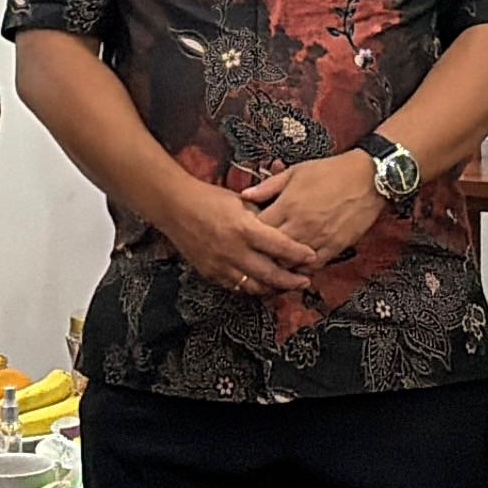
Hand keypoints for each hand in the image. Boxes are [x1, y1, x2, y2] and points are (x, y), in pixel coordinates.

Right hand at [155, 175, 318, 297]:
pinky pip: (236, 287)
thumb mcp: (241, 201)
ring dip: (273, 289)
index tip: (312, 256)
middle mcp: (235, 251)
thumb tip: (284, 226)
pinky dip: (252, 288)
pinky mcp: (211, 274)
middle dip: (292, 281)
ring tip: (286, 287)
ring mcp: (222, 266)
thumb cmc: (210, 198)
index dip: (299, 254)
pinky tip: (262, 285)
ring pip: (254, 287)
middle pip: (271, 274)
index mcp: (245, 229)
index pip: (280, 247)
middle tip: (305, 281)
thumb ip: (262, 216)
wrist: (175, 207)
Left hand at [242, 152, 385, 264]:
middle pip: (271, 251)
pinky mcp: (334, 247)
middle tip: (256, 254)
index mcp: (288, 205)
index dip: (249, 234)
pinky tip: (296, 266)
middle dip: (262, 254)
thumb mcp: (296, 171)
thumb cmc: (331, 171)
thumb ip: (269, 186)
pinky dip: (302, 269)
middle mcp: (301, 225)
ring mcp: (318, 239)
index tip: (246, 234)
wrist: (368, 178)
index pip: (258, 229)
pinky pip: (313, 266)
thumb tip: (244, 196)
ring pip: (290, 263)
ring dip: (280, 265)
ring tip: (273, 264)